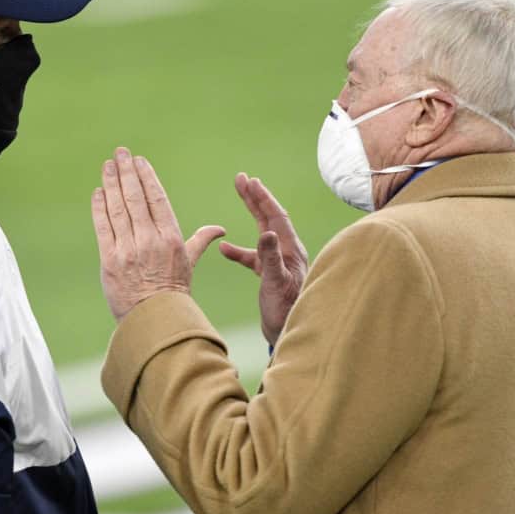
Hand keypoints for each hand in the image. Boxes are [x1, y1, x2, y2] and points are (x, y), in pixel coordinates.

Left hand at [91, 148, 224, 321]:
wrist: (155, 320)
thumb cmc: (174, 291)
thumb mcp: (189, 263)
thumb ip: (201, 241)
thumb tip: (219, 229)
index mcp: (170, 238)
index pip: (157, 199)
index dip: (146, 177)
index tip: (139, 161)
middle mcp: (149, 240)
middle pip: (135, 198)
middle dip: (126, 172)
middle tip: (120, 153)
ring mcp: (128, 250)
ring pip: (118, 209)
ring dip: (111, 183)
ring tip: (108, 166)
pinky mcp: (109, 260)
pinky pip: (103, 227)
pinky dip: (100, 208)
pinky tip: (99, 192)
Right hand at [219, 173, 307, 345]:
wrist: (290, 335)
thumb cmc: (286, 311)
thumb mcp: (276, 283)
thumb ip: (270, 258)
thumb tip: (266, 232)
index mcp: (290, 250)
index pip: (276, 216)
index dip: (262, 197)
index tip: (249, 181)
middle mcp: (287, 253)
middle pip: (270, 217)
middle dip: (256, 197)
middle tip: (242, 178)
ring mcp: (280, 264)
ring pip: (263, 232)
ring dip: (252, 213)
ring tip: (241, 194)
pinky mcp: (272, 276)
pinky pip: (254, 257)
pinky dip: (239, 251)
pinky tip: (224, 249)